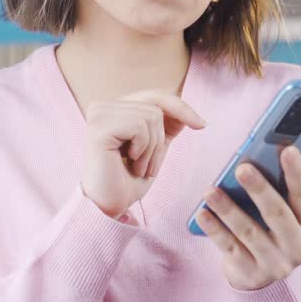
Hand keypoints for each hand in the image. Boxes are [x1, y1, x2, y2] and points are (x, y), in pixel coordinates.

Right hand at [82, 89, 206, 219]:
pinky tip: (128, 162)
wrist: (111, 206)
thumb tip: (188, 112)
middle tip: (147, 166)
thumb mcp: (154, 147)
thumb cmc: (129, 179)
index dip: (181, 107)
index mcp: (115, 107)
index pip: (155, 96)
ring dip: (151, 149)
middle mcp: (103, 106)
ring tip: (136, 166)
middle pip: (156, 107)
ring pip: (150, 116)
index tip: (202, 125)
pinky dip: (142, 150)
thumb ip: (166, 125)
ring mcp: (98, 114)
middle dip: (160, 140)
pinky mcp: (98, 126)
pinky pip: (139, 127)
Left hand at [195, 145, 300, 290]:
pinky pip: (229, 248)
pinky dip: (215, 230)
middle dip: (260, 189)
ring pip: (249, 232)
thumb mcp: (295, 214)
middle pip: (277, 215)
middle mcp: (297, 246)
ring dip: (229, 209)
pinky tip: (202, 214)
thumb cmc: (278, 233)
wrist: (266, 280)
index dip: (298, 173)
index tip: (288, 149)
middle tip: (242, 168)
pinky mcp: (250, 273)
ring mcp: (274, 263)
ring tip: (210, 191)